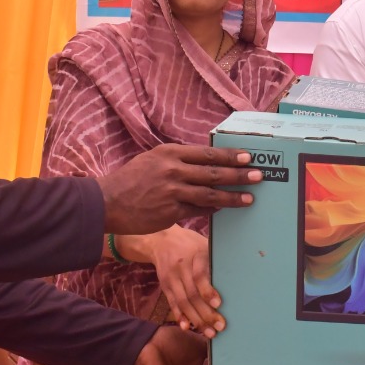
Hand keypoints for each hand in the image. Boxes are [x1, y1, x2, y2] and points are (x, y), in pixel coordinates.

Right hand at [98, 145, 259, 236]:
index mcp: (170, 153)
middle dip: (239, 174)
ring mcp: (172, 191)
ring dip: (232, 196)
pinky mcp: (170, 212)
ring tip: (250, 198)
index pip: (207, 153)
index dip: (229, 155)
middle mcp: (173, 170)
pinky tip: (224, 209)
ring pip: (210, 193)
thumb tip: (205, 164)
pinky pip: (198, 210)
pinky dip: (213, 209)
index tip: (248, 157)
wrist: (107, 202)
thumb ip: (177, 160)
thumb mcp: (153, 159)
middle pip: (213, 172)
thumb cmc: (131, 180)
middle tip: (258, 176)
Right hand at [151, 226, 221, 336]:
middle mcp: (181, 268)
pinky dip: (180, 316)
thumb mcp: (204, 244)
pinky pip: (172, 303)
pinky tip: (187, 327)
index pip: (199, 275)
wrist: (161, 240)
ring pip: (183, 302)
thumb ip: (216, 259)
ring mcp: (171, 278)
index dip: (208, 291)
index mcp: (195, 255)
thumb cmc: (191, 243)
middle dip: (206, 313)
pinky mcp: (165, 286)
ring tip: (208, 332)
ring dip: (196, 319)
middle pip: (192, 294)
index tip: (218, 303)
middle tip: (219, 326)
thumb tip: (239, 274)